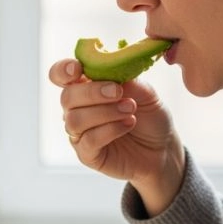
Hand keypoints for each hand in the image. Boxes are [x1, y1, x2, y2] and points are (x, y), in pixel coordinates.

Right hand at [48, 59, 184, 214]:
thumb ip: (127, 80)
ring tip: (131, 109)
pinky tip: (129, 123)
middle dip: (92, 92)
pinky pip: (89, 140)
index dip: (62, 70)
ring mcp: (80, 134)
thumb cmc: (149, 117)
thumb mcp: (145, 93)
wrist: (162, 149)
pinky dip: (110, 129)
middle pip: (66, 97)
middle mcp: (77, 110)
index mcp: (85, 87)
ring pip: (75, 120)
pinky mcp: (87, 155)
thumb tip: (112, 71)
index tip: (78, 68)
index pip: (60, 75)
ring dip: (105, 112)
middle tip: (118, 92)